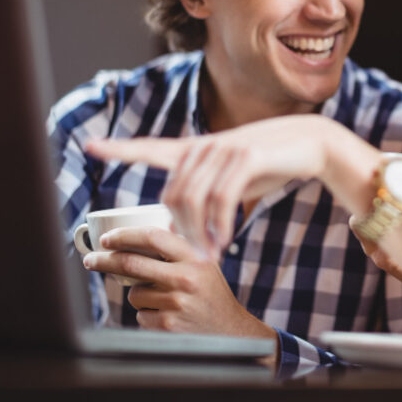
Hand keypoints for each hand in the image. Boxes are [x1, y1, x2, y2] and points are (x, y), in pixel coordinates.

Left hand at [81, 225, 276, 342]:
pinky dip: (147, 316)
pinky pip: (140, 316)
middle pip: (132, 264)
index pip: (153, 237)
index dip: (125, 235)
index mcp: (194, 256)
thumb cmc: (209, 292)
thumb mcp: (202, 263)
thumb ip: (177, 250)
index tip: (106, 238)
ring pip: (134, 294)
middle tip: (91, 260)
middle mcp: (186, 277)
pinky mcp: (169, 324)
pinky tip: (168, 316)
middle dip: (104, 261)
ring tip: (162, 300)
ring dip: (139, 296)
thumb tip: (133, 236)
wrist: (230, 328)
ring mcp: (177, 302)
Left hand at [85, 114, 380, 258]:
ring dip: (200, 234)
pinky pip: (222, 199)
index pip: (152, 148)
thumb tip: (182, 223)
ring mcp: (224, 149)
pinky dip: (220, 225)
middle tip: (194, 258)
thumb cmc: (270, 164)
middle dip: (179, 231)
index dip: (121, 148)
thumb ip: (206, 191)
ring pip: (195, 200)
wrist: (311, 143)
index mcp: (197, 148)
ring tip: (211, 254)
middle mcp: (205, 145)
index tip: (91, 146)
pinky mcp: (246, 158)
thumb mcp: (233, 176)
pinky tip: (225, 240)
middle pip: (173, 194)